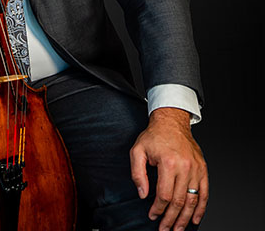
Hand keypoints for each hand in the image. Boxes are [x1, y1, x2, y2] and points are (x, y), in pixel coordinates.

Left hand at [130, 107, 207, 229]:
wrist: (171, 122)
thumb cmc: (154, 136)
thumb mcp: (137, 150)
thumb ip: (137, 173)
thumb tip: (142, 194)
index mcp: (168, 163)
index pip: (164, 195)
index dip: (158, 209)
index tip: (153, 216)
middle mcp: (185, 167)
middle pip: (179, 201)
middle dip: (171, 219)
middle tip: (165, 230)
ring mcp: (196, 169)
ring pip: (192, 201)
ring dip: (186, 219)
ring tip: (178, 229)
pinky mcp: (203, 169)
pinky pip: (204, 193)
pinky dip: (201, 209)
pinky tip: (195, 219)